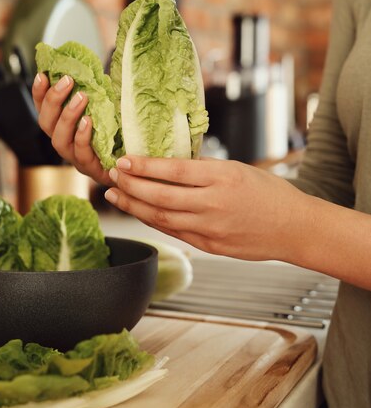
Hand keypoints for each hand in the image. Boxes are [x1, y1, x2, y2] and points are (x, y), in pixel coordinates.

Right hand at [32, 73, 111, 185]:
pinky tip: (89, 122)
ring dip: (67, 116)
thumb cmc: (119, 135)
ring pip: (59, 140)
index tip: (43, 74)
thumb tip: (92, 68)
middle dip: (53, 100)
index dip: (39, 93)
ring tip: (81, 97)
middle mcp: (64, 143)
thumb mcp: (106, 110)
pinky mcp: (91, 169)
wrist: (134, 167)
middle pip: (46, 124)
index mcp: (63, 128)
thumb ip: (96, 94)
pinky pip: (81, 153)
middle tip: (67, 80)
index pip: (43, 110)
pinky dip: (82, 136)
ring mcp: (75, 158)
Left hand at [104, 156, 307, 260]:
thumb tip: (169, 165)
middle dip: (130, 186)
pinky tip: (139, 212)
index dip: (144, 166)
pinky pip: (174, 232)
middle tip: (112, 176)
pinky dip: (153, 221)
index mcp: (222, 178)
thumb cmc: (270, 193)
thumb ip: (204, 169)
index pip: (173, 171)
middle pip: (160, 196)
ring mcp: (210, 230)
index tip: (123, 160)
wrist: (295, 229)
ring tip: (115, 195)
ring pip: (161, 218)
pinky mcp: (210, 247)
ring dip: (134, 207)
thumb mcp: (238, 169)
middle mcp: (213, 205)